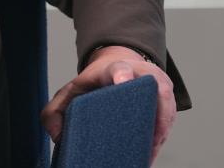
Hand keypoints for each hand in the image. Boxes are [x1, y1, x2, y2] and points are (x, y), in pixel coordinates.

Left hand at [40, 46, 176, 164]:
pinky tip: (146, 154)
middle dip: (151, 114)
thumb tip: (58, 137)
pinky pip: (168, 123)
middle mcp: (142, 74)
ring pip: (164, 113)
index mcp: (114, 69)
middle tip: (141, 141)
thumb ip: (55, 112)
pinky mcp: (168, 102)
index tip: (122, 81)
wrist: (119, 66)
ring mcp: (159, 87)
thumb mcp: (71, 90)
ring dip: (155, 136)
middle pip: (153, 91)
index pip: (119, 69)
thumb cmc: (95, 82)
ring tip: (140, 157)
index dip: (121, 75)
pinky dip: (159, 140)